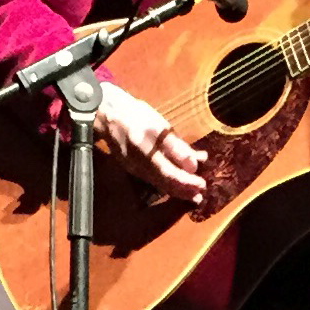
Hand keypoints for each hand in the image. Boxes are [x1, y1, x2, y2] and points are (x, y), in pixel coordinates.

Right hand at [95, 82, 207, 201]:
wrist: (106, 114)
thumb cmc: (135, 115)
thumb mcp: (159, 126)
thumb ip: (176, 146)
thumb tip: (194, 165)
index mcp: (147, 156)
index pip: (171, 176)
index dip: (187, 183)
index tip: (202, 185)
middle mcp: (140, 168)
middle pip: (165, 185)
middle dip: (183, 191)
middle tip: (199, 195)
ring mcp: (134, 169)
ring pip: (158, 183)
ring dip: (176, 189)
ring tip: (191, 192)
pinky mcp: (131, 167)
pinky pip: (152, 178)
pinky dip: (166, 180)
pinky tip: (175, 178)